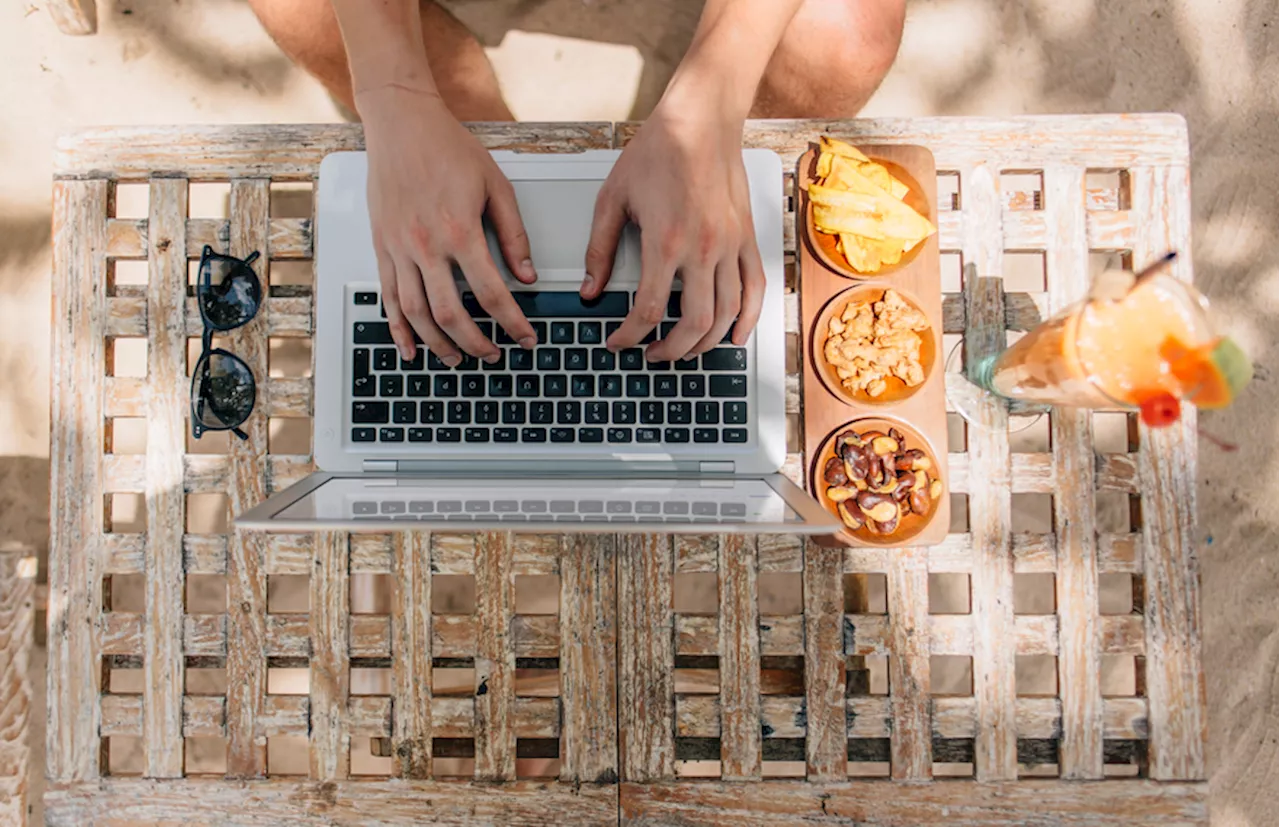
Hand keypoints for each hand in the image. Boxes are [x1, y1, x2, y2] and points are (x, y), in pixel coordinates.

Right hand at [360, 87, 537, 363]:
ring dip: (438, 344)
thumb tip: (527, 274)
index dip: (512, 322)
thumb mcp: (496, 185)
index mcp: (460, 230)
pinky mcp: (382, 247)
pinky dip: (398, 329)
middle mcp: (425, 245)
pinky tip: (409, 348)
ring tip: (456, 359)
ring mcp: (399, 248)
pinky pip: (388, 298)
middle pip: (450, 313)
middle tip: (492, 355)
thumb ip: (513, 234)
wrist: (401, 122)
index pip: (492, 293)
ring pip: (416, 314)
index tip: (525, 337)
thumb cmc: (447, 147)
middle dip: (474, 343)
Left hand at [583, 102, 765, 360]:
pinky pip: (756, 288)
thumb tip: (590, 289)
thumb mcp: (613, 198)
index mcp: (666, 241)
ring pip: (727, 314)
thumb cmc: (659, 150)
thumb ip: (599, 249)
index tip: (618, 343)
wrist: (701, 118)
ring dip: (705, 342)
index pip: (648, 310)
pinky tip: (735, 336)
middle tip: (652, 354)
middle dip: (670, 350)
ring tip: (685, 349)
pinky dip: (748, 319)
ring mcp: (730, 245)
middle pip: (694, 323)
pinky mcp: (747, 237)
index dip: (630, 336)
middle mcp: (703, 248)